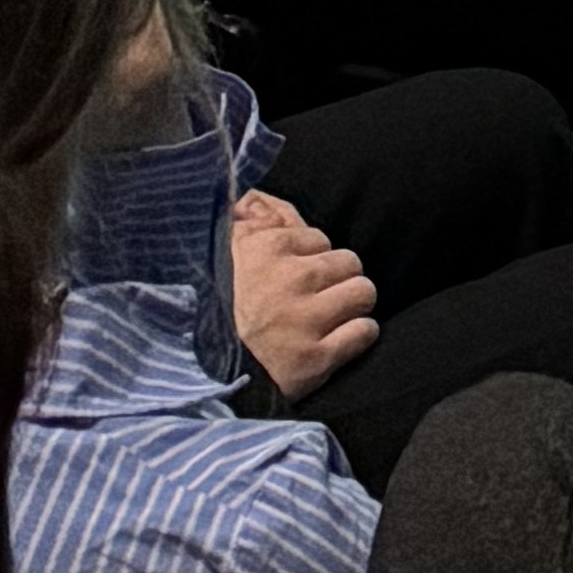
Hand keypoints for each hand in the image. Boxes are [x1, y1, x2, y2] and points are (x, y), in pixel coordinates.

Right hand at [229, 190, 377, 399]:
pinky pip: (364, 332)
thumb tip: (255, 195)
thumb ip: (255, 221)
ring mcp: (302, 320)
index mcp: (266, 249)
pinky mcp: (313, 359)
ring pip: (363, 292)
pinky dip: (356, 338)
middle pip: (350, 262)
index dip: (310, 260)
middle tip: (314, 302)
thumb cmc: (225, 310)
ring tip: (325, 321)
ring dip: (350, 307)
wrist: (208, 377)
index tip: (291, 280)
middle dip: (337, 281)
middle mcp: (288, 280)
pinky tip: (333, 344)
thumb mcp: (232, 256)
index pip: (321, 238)